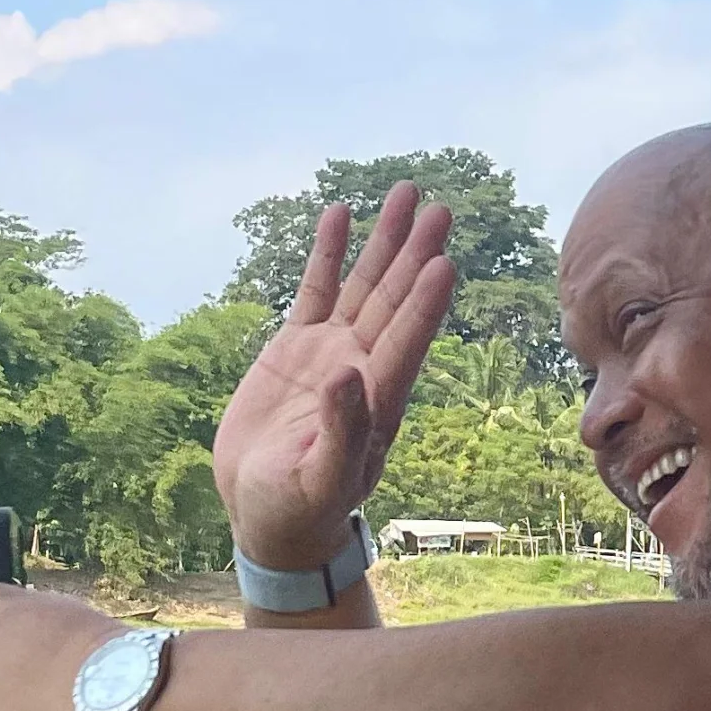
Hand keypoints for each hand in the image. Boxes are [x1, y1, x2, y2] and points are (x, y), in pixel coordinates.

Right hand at [213, 183, 457, 567]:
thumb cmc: (298, 510)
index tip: (443, 263)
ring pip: (364, 285)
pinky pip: (316, 290)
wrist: (268, 516)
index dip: (424, 305)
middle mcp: (364, 368)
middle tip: (440, 208)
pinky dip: (329, 253)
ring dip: (384, 242)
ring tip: (405, 194)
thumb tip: (349, 375)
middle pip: (395, 300)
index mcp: (377, 403)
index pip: (406, 344)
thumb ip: (340, 432)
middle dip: (416, 254)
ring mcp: (333, 351)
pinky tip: (340, 214)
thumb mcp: (318, 481)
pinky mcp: (298, 347)